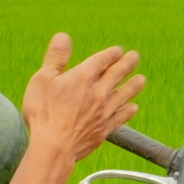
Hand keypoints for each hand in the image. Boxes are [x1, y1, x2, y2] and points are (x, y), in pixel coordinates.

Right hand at [23, 33, 145, 164]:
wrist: (54, 147)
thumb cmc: (44, 113)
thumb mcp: (42, 80)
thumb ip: (55, 57)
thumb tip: (63, 36)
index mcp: (83, 77)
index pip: (102, 60)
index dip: (112, 54)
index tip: (118, 50)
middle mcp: (98, 92)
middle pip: (117, 74)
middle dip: (127, 63)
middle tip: (135, 57)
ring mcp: (104, 111)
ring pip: (124, 94)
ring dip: (134, 85)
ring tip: (141, 79)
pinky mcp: (105, 129)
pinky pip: (121, 117)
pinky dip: (128, 111)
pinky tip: (133, 108)